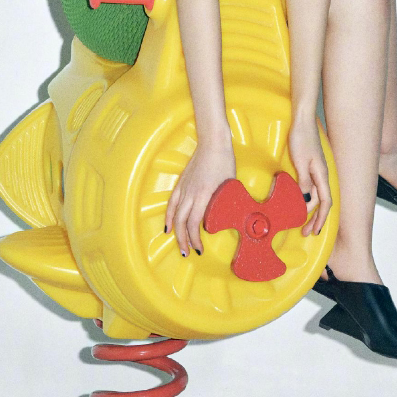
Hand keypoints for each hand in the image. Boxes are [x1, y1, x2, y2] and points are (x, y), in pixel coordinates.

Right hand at [164, 134, 236, 256]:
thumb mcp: (228, 185)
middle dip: (184, 241)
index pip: (195, 223)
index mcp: (203, 194)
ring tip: (179, 245)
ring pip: (175, 215)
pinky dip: (169, 216)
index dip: (195, 239)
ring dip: (176, 232)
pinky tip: (168, 226)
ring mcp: (184, 187)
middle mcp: (190, 193)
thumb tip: (221, 219)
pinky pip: (172, 203)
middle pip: (182, 222)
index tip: (200, 249)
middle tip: (188, 253)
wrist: (213, 143)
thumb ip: (222, 203)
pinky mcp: (181, 183)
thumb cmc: (224, 162)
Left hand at [288, 117, 331, 236]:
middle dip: (315, 219)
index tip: (313, 231)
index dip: (320, 218)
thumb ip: (304, 181)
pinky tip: (300, 201)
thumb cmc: (301, 137)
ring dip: (310, 209)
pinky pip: (311, 187)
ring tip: (301, 220)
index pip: (325, 202)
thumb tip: (306, 200)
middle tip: (305, 232)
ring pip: (317, 195)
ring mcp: (316, 170)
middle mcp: (322, 174)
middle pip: (322, 202)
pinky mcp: (310, 165)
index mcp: (322, 175)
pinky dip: (307, 198)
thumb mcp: (300, 161)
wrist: (302, 119)